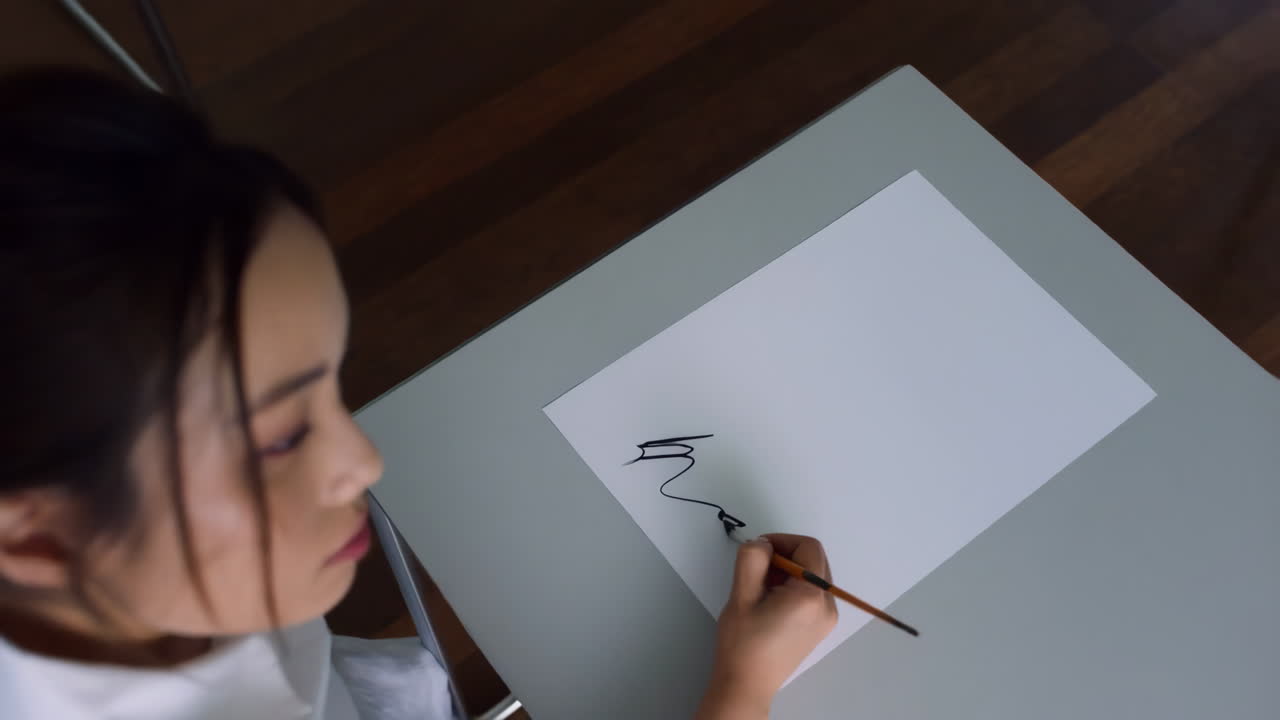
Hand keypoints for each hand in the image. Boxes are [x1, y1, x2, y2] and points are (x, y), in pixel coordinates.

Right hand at [696, 534, 837, 718]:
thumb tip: (764, 544)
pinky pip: (812, 593)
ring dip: (789, 571)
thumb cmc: (743, 642)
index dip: (783, 540)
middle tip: (758, 570)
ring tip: (762, 587)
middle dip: (786, 555)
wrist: (746, 684)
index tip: (759, 551)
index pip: (808, 547)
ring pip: (813, 575)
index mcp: (812, 596)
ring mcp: (827, 619)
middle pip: (814, 560)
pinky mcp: (820, 628)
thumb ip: (753, 558)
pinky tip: (771, 601)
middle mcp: (828, 606)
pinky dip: (794, 587)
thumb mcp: (742, 594)